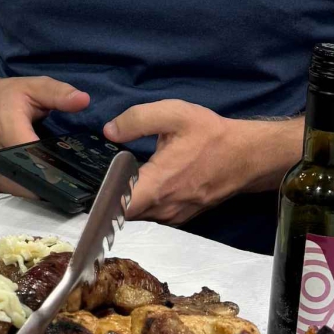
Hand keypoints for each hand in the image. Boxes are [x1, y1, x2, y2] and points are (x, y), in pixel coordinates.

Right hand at [0, 76, 88, 196]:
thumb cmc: (2, 97)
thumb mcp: (32, 87)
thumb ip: (58, 93)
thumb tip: (83, 100)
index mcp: (7, 131)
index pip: (35, 159)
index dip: (56, 169)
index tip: (78, 173)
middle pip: (30, 182)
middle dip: (53, 183)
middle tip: (74, 180)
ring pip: (22, 191)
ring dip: (41, 188)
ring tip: (60, 181)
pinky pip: (13, 190)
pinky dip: (28, 188)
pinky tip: (42, 180)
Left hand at [103, 100, 254, 224]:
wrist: (246, 157)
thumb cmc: (211, 135)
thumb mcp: (175, 114)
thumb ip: (138, 119)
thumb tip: (110, 130)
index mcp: (159, 184)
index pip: (118, 207)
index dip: (99, 201)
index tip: (87, 190)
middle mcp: (164, 208)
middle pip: (123, 214)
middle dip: (109, 200)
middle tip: (96, 182)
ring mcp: (174, 217)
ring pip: (138, 217)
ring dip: (126, 204)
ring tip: (116, 184)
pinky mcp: (182, 218)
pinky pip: (153, 216)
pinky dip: (143, 206)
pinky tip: (141, 188)